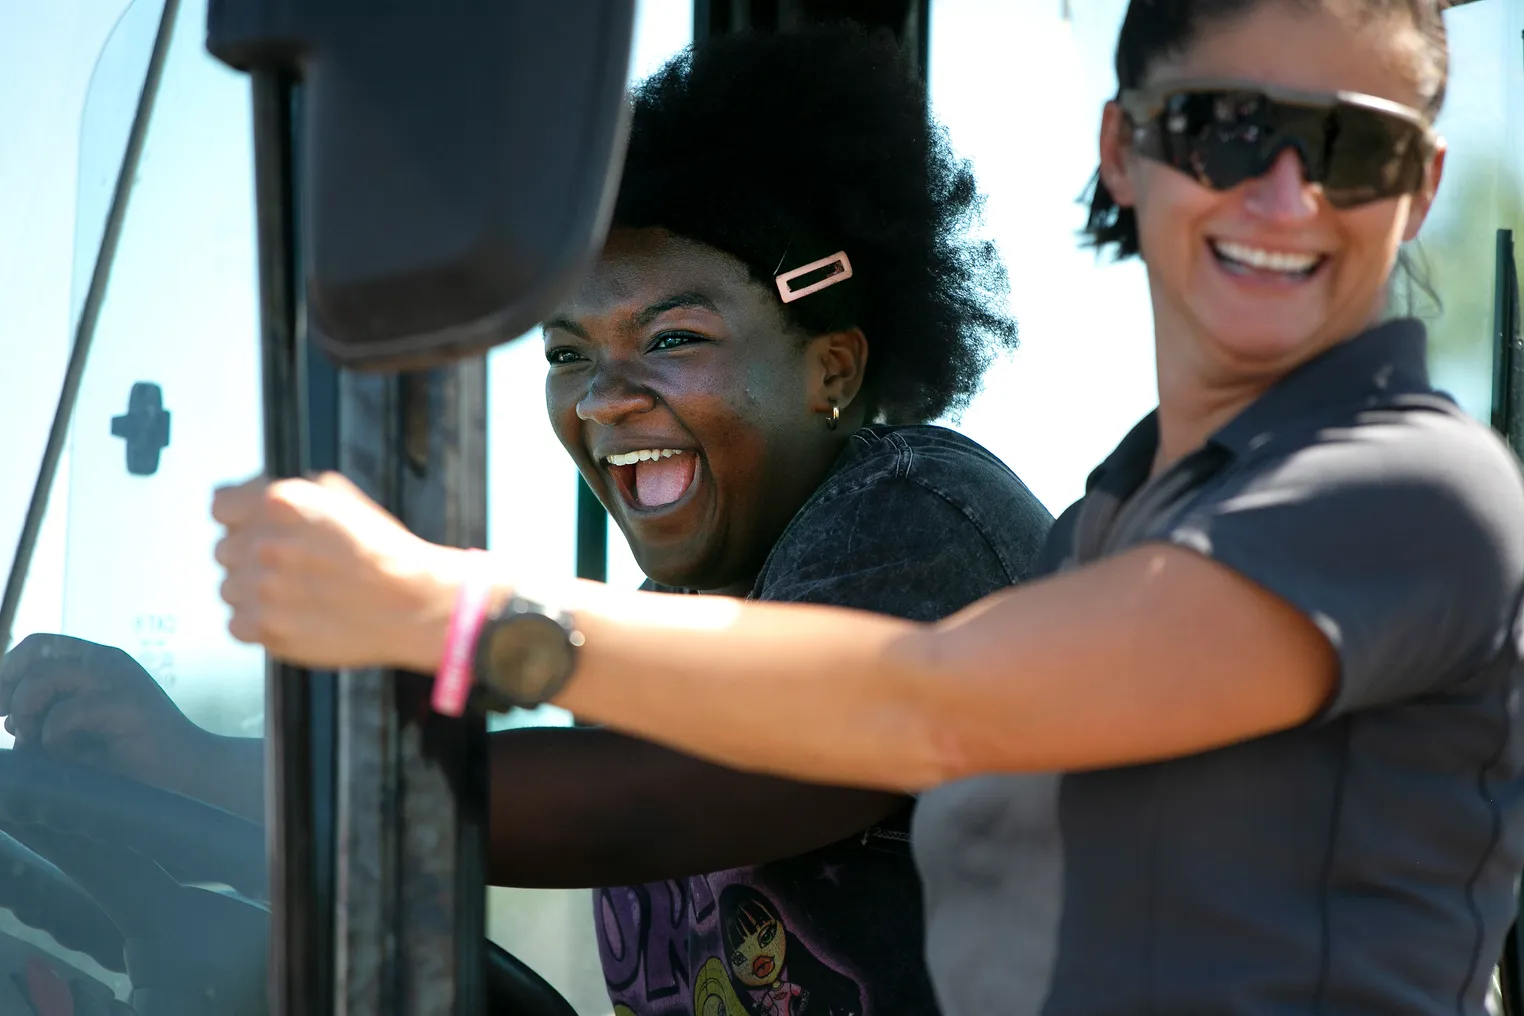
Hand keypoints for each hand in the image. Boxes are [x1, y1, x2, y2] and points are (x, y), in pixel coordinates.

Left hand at [0, 633, 213, 796]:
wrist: (189, 777)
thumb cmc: (133, 759)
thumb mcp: (81, 730)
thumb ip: (47, 716)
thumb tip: (10, 719)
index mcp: (100, 664)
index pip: (39, 644)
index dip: (10, 671)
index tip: (3, 710)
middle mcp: (109, 663)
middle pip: (36, 654)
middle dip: (12, 692)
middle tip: (17, 727)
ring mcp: (120, 680)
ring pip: (44, 677)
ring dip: (29, 713)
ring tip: (45, 744)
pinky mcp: (127, 705)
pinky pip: (63, 716)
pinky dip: (55, 741)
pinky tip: (75, 757)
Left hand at [212, 472, 467, 669]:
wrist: (414, 604)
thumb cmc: (385, 551)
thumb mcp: (342, 498)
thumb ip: (289, 495)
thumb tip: (252, 498)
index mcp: (280, 503)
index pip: (221, 507)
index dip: (240, 518)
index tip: (255, 529)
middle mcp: (264, 542)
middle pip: (224, 550)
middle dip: (250, 555)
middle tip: (289, 566)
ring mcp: (263, 589)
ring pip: (229, 589)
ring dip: (254, 591)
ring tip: (296, 594)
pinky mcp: (267, 630)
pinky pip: (238, 624)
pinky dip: (259, 623)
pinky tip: (292, 615)